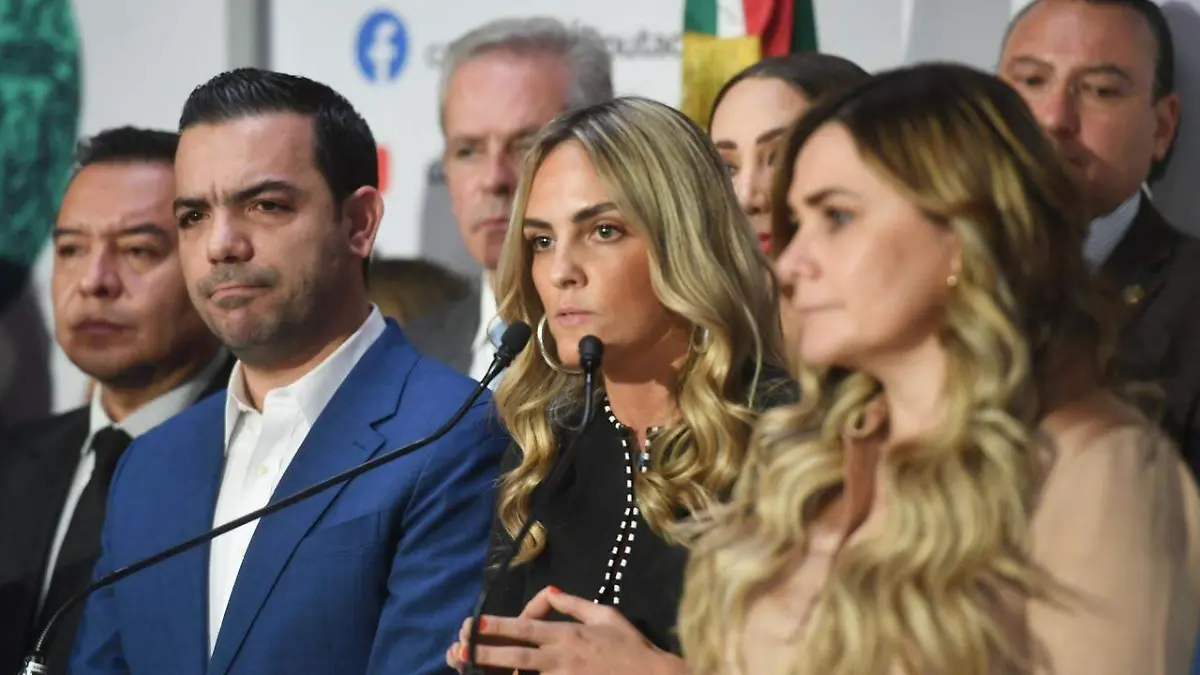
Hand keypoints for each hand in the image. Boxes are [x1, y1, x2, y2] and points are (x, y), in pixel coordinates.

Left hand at [449, 586, 686, 673]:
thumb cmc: (630, 646)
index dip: (498, 626)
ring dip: (498, 674)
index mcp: (567, 635)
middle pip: (516, 656)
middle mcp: (560, 658)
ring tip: (471, 671)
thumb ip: (574, 604)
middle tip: (459, 650)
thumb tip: (550, 593)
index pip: (527, 629)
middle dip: (485, 653)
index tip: (476, 623)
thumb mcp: (605, 615)